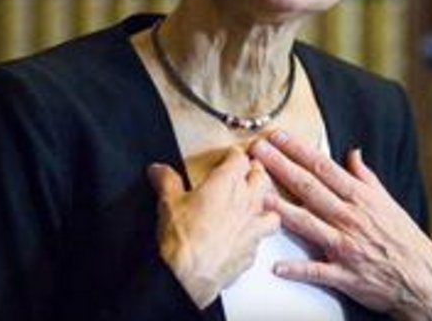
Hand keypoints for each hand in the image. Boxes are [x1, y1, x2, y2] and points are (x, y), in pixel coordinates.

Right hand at [148, 148, 279, 307]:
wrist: (189, 277)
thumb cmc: (183, 240)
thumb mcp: (168, 203)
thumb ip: (166, 181)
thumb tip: (159, 171)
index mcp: (227, 183)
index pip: (240, 158)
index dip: (234, 155)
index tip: (229, 157)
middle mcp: (246, 201)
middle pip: (261, 176)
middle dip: (254, 172)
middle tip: (246, 173)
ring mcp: (253, 225)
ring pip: (272, 205)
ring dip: (265, 201)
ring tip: (255, 202)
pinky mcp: (253, 249)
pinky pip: (263, 235)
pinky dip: (257, 233)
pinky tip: (247, 235)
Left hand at [248, 131, 431, 320]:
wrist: (425, 281)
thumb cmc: (405, 241)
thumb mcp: (389, 204)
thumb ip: (366, 178)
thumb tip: (353, 153)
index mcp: (361, 198)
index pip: (324, 168)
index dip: (298, 150)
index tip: (278, 136)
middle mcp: (351, 218)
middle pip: (310, 188)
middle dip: (281, 167)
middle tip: (257, 151)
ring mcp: (347, 247)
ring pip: (309, 224)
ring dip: (282, 210)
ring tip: (259, 196)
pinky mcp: (345, 275)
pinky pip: (318, 271)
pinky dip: (298, 269)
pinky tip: (277, 266)